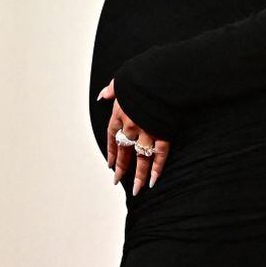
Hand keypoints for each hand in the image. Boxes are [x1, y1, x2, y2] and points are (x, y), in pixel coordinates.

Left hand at [98, 78, 170, 194]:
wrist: (160, 77)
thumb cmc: (141, 76)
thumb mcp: (121, 80)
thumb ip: (112, 90)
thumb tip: (102, 95)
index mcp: (119, 113)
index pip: (112, 137)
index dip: (111, 152)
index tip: (109, 164)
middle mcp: (131, 126)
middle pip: (124, 151)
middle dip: (121, 168)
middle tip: (117, 180)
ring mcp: (148, 131)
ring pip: (141, 158)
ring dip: (138, 175)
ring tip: (136, 190)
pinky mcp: (163, 133)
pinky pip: (160, 155)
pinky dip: (157, 168)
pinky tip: (153, 180)